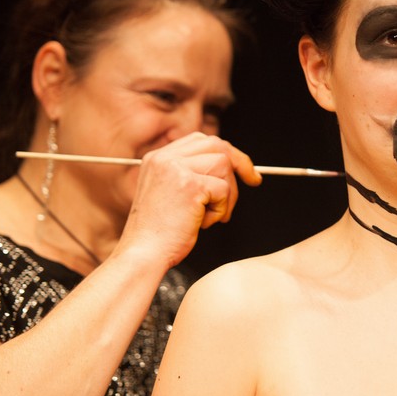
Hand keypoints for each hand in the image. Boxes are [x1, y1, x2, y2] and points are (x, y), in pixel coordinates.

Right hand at [115, 132, 261, 267]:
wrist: (143, 254)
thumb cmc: (158, 233)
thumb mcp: (169, 195)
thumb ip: (190, 176)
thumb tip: (229, 167)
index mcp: (157, 158)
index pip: (200, 141)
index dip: (225, 152)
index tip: (241, 168)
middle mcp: (164, 158)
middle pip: (217, 146)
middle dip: (240, 163)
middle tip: (253, 180)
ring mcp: (176, 169)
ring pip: (224, 166)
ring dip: (228, 195)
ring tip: (210, 216)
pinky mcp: (190, 185)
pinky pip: (224, 190)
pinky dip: (221, 210)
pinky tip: (202, 223)